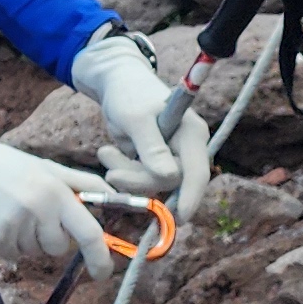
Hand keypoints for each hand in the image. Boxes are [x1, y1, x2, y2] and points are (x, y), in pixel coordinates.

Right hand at [0, 116, 113, 273]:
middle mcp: (37, 211)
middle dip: (51, 237)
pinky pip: (13, 255)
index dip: (100, 257)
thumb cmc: (7, 165)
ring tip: (12, 213)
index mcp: (55, 193)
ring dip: (28, 239)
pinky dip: (9, 244)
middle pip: (59, 248)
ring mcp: (13, 226)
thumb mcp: (48, 167)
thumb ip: (82, 183)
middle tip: (34, 214)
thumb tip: (115, 196)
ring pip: (34, 252)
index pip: (88, 232)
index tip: (103, 272)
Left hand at [73, 30, 211, 219]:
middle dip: (138, 180)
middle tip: (110, 171)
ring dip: (125, 174)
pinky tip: (110, 153)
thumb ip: (152, 147)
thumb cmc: (129, 94)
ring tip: (106, 152)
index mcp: (192, 134)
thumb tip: (170, 176)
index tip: (180, 218)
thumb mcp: (135, 118)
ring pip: (152, 185)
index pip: (197, 172)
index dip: (191, 196)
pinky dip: (122, 172)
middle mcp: (186, 149)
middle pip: (170, 182)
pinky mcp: (154, 164)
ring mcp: (171, 158)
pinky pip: (140, 181)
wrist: (117, 85)